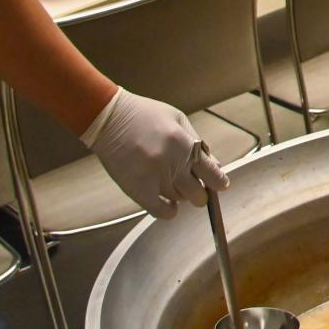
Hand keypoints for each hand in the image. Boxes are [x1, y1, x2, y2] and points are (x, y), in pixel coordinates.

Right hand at [84, 88, 227, 220]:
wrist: (109, 118)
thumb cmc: (144, 115)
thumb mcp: (178, 119)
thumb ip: (199, 144)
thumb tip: (216, 166)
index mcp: (187, 146)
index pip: (214, 176)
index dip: (219, 183)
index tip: (217, 184)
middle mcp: (174, 165)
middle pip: (199, 196)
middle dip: (199, 191)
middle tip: (190, 182)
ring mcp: (156, 179)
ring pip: (180, 201)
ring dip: (178, 193)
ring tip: (166, 178)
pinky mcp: (138, 190)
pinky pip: (162, 212)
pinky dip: (168, 210)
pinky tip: (165, 200)